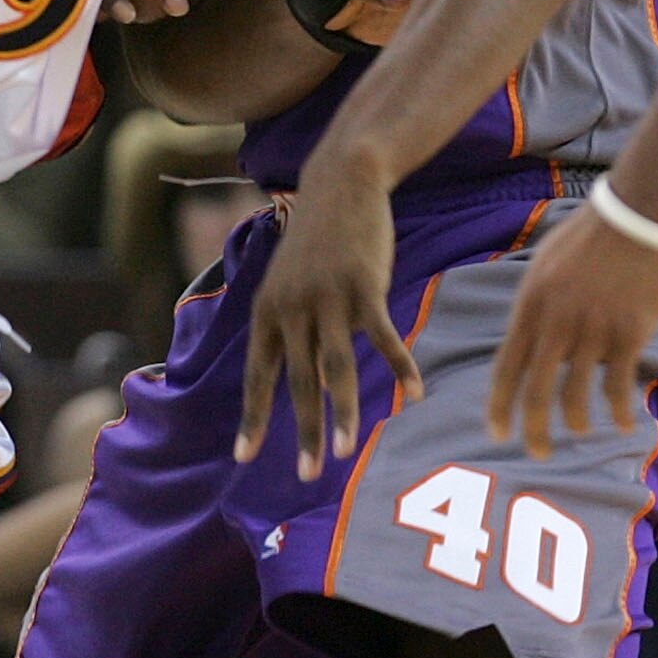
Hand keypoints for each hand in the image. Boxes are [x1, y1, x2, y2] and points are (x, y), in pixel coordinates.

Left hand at [236, 152, 422, 481]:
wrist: (341, 183)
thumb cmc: (317, 241)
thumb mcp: (288, 282)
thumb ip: (290, 328)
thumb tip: (302, 382)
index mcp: (267, 311)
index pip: (256, 375)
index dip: (252, 418)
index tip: (244, 457)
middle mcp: (291, 308)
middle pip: (296, 382)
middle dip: (303, 431)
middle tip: (308, 474)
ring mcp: (328, 297)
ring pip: (334, 368)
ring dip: (342, 412)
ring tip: (347, 451)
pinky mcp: (364, 285)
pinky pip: (383, 337)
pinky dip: (399, 367)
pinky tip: (413, 394)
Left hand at [485, 203, 657, 457]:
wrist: (639, 212)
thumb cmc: (592, 233)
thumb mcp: (546, 261)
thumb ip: (536, 302)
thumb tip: (529, 334)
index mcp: (531, 303)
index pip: (506, 365)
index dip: (500, 404)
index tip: (497, 433)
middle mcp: (556, 321)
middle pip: (536, 389)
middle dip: (533, 428)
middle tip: (535, 453)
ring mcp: (593, 329)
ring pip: (577, 393)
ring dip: (577, 420)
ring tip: (579, 431)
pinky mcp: (628, 332)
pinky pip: (619, 384)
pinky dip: (620, 410)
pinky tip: (626, 425)